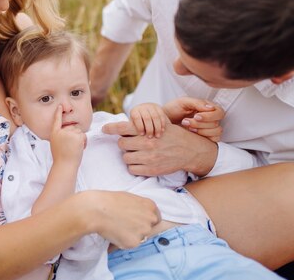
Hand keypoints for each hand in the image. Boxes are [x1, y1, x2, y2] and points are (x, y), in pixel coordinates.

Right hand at [49, 105, 85, 165]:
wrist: (64, 165)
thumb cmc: (61, 157)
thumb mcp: (57, 144)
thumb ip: (61, 136)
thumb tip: (70, 131)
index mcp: (54, 133)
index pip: (56, 120)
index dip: (58, 113)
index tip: (60, 106)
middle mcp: (61, 131)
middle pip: (72, 127)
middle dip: (75, 135)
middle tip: (71, 146)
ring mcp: (69, 133)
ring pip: (78, 131)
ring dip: (79, 139)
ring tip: (74, 148)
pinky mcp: (77, 136)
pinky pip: (83, 135)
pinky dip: (84, 142)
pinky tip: (79, 148)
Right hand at [80, 190, 160, 249]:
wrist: (97, 209)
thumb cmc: (110, 200)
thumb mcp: (130, 198)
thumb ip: (140, 207)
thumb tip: (140, 214)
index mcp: (150, 206)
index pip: (156, 218)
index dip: (147, 221)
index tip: (139, 222)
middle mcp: (150, 219)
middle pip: (149, 229)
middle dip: (140, 228)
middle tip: (125, 224)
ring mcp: (143, 232)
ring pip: (140, 237)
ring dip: (132, 235)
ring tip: (118, 227)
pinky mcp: (134, 242)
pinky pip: (131, 244)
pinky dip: (124, 241)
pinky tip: (115, 233)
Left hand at [102, 120, 217, 176]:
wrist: (190, 150)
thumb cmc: (172, 135)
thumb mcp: (159, 124)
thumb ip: (143, 125)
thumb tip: (122, 125)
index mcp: (147, 130)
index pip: (123, 127)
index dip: (110, 128)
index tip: (103, 129)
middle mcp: (146, 143)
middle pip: (121, 143)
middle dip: (125, 143)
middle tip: (134, 143)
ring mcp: (148, 157)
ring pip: (125, 157)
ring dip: (129, 155)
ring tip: (139, 153)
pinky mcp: (151, 169)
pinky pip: (132, 169)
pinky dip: (134, 166)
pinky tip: (142, 162)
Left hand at [129, 103, 166, 137]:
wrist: (149, 113)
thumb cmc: (139, 125)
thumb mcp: (133, 126)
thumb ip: (129, 132)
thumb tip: (125, 143)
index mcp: (134, 112)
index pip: (136, 118)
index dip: (139, 126)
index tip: (142, 134)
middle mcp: (142, 107)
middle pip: (147, 118)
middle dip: (149, 128)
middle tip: (150, 137)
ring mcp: (150, 106)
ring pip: (155, 117)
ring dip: (157, 127)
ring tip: (157, 136)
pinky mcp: (158, 108)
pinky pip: (161, 115)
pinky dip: (162, 124)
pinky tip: (162, 130)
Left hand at [163, 97, 223, 141]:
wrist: (162, 121)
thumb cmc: (173, 109)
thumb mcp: (183, 102)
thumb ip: (197, 103)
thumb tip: (211, 108)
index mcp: (207, 108)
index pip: (219, 112)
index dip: (210, 116)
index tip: (196, 116)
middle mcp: (210, 118)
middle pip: (217, 123)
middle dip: (201, 124)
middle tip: (185, 122)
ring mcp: (209, 128)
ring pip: (217, 132)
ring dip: (202, 130)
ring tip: (187, 127)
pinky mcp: (206, 137)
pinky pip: (215, 140)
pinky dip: (205, 137)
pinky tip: (192, 134)